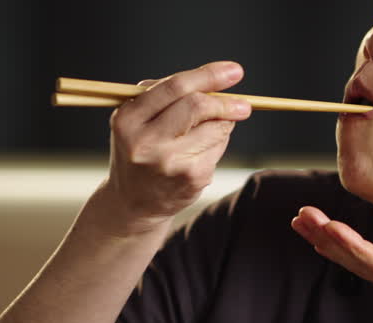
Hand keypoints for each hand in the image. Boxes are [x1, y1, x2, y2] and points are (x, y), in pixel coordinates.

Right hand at [93, 61, 252, 234]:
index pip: (175, 88)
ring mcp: (169, 162)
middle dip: (226, 102)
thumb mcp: (137, 120)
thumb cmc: (140, 150)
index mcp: (128, 119)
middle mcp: (146, 141)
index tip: (234, 71)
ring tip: (209, 132)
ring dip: (223, 124)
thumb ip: (167, 97)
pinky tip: (199, 155)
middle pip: (197, 106)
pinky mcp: (191, 178)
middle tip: (244, 105)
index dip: (208, 76)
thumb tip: (217, 83)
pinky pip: (217, 149)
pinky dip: (217, 145)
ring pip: (215, 128)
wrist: (133, 202)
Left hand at [291, 207, 372, 322]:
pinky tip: (319, 234)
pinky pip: (358, 259)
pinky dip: (335, 245)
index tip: (330, 228)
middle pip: (356, 261)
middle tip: (303, 215)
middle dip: (327, 238)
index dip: (351, 246)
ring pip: (352, 260)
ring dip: (324, 240)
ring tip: (301, 219)